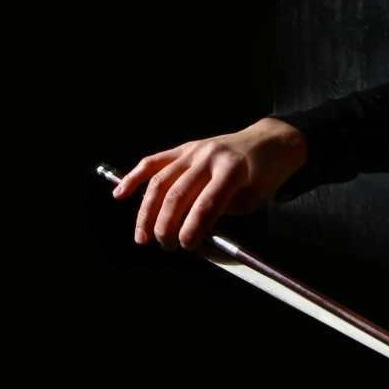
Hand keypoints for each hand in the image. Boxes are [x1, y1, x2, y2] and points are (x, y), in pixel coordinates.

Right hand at [112, 117, 307, 249]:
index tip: (186, 246)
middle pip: (178, 193)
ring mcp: (193, 150)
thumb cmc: (264, 176)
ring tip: (142, 236)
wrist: (268, 143)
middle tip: (166, 246)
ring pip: (161, 181)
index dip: (194, 227)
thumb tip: (190, 230)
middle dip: (167, 224)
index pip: (207, 203)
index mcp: (232, 170)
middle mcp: (209, 157)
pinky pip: (154, 162)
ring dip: (147, 211)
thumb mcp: (253, 200)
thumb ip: (222, 212)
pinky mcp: (184, 148)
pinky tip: (120, 195)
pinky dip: (134, 178)